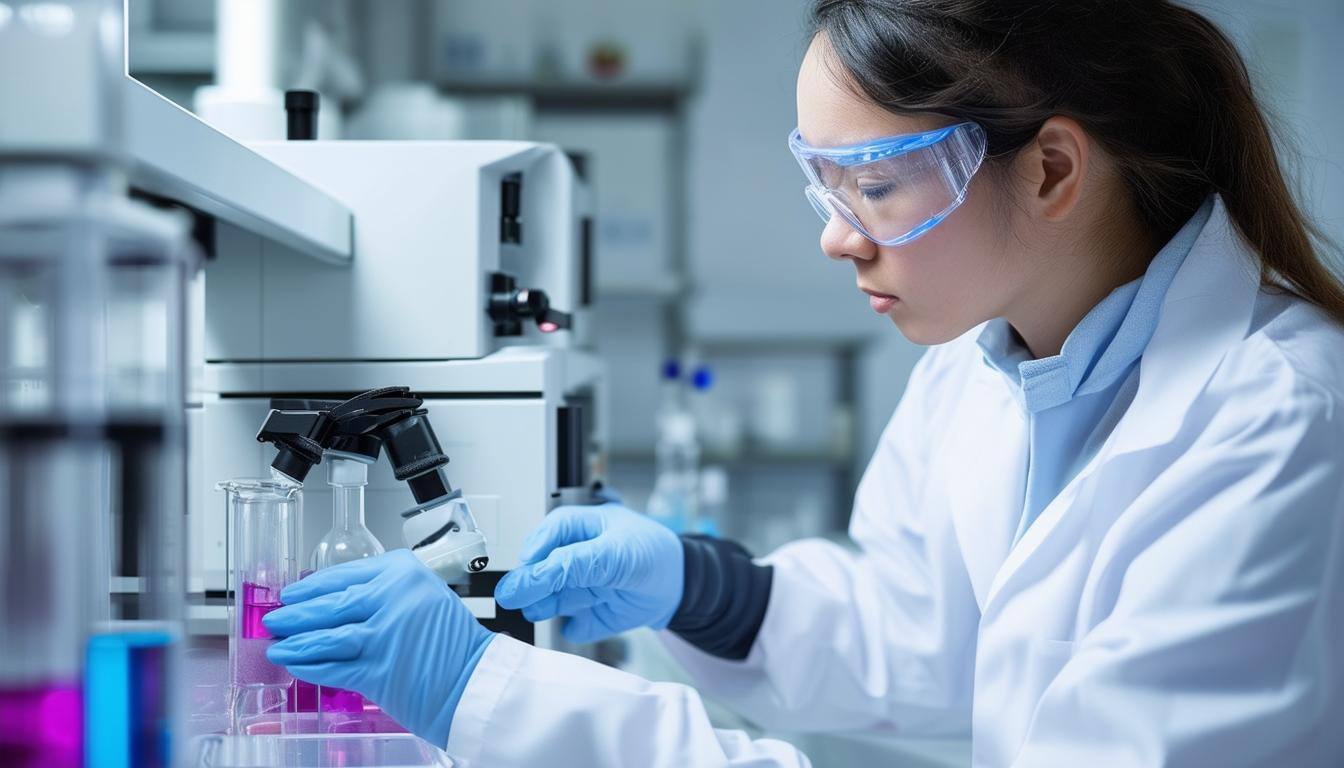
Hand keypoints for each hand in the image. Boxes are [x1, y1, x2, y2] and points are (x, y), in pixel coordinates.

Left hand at [263, 549, 492, 745]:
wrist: (474, 680)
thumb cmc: (451, 642)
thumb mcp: (422, 597)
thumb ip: (383, 594)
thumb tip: (332, 602)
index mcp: (403, 572)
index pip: (343, 574)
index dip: (311, 587)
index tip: (293, 592)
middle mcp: (393, 597)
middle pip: (330, 604)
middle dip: (296, 614)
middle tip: (276, 618)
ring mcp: (385, 634)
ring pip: (327, 635)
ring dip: (296, 642)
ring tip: (277, 645)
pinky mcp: (379, 669)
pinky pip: (334, 667)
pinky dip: (310, 667)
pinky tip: (296, 665)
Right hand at [494, 504, 683, 643]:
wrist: (681, 586)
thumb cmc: (654, 554)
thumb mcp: (619, 552)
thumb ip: (578, 562)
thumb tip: (537, 570)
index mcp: (581, 528)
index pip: (550, 533)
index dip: (536, 547)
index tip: (526, 562)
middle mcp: (573, 557)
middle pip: (541, 568)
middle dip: (528, 582)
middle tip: (512, 594)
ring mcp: (578, 587)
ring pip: (549, 598)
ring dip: (540, 605)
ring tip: (534, 610)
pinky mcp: (586, 615)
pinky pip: (571, 625)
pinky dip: (570, 627)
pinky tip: (575, 624)